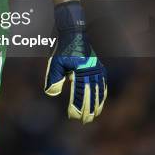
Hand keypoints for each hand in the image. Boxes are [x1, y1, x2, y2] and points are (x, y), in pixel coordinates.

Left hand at [44, 0, 106, 122]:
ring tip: (94, 115)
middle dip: (88, 109)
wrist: (74, 33)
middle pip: (90, 94)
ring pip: (98, 90)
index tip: (72, 116)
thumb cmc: (62, 49)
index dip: (76, 106)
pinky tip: (101, 101)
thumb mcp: (55, 62)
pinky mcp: (99, 66)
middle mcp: (91, 70)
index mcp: (80, 70)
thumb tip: (52, 94)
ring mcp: (97, 68)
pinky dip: (102, 94)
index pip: (79, 93)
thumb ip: (53, 79)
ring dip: (97, 104)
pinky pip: (102, 83)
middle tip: (85, 121)